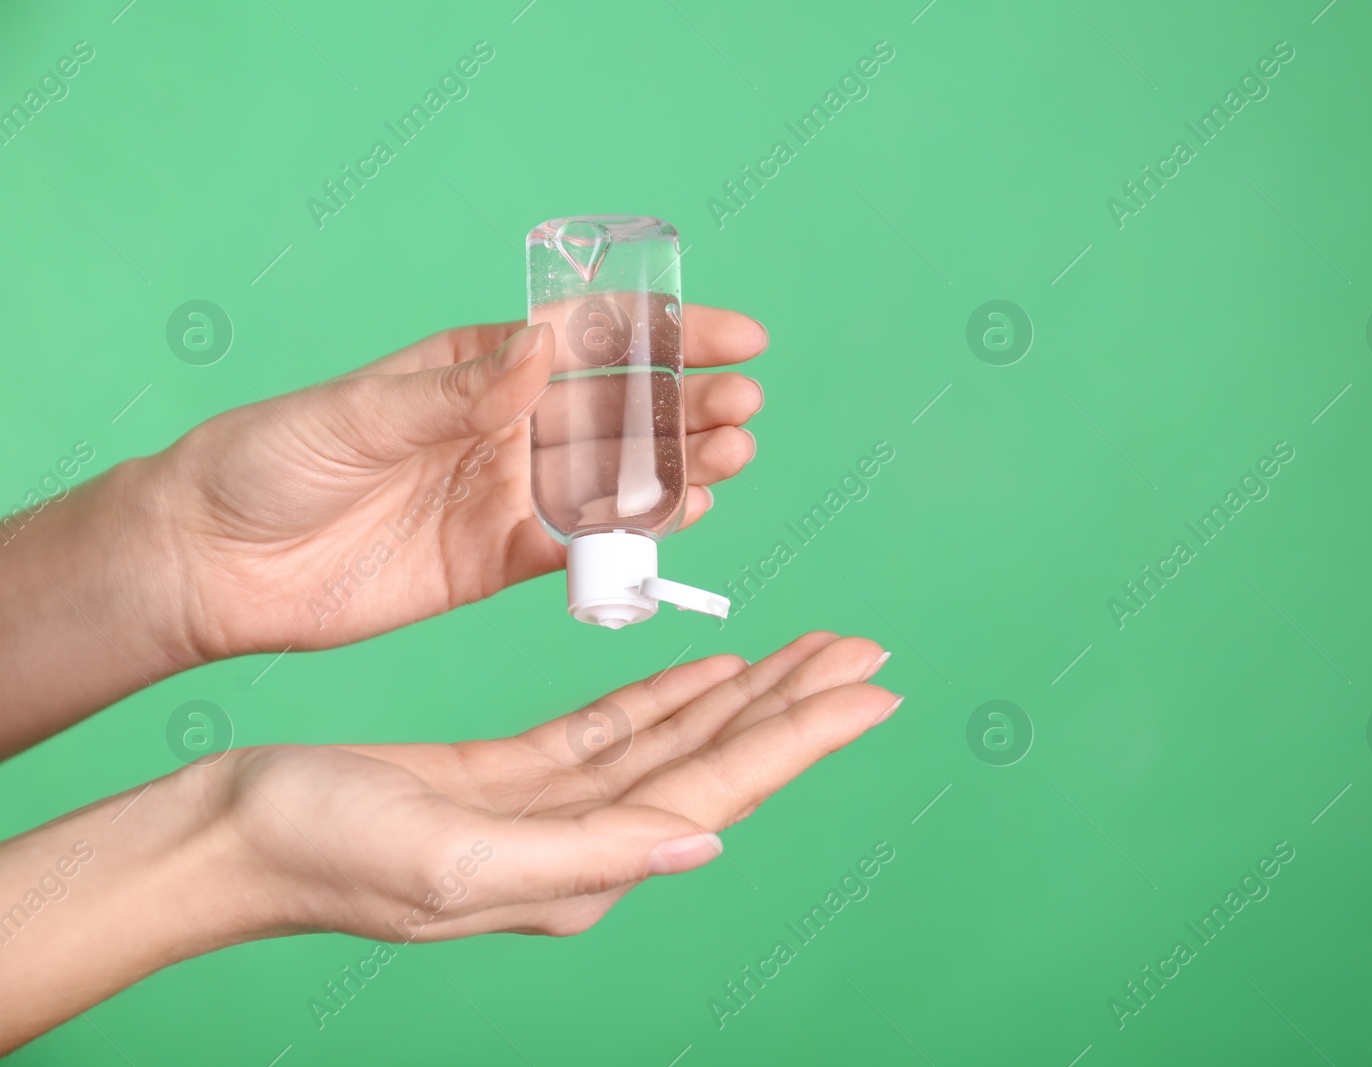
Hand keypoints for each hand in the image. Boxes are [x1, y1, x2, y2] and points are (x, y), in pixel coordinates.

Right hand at [0, 633, 898, 1051]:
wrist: (230, 835)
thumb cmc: (322, 848)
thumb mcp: (451, 859)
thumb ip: (584, 855)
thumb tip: (697, 843)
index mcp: (583, 868)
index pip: (721, 791)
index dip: (803, 738)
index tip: (875, 691)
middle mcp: (588, 845)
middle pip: (719, 762)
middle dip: (797, 705)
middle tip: (867, 651)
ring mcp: (557, 808)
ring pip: (678, 738)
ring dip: (748, 692)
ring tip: (814, 650)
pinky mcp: (519, 775)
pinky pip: (618, 726)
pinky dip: (671, 693)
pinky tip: (714, 668)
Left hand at [154, 306, 765, 659]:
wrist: (212, 564)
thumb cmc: (267, 461)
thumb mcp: (358, 412)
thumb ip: (457, 391)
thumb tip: (543, 350)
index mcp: (474, 367)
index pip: (589, 339)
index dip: (664, 335)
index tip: (730, 336)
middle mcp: (501, 427)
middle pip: (617, 411)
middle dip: (686, 404)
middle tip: (743, 406)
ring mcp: (503, 495)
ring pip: (612, 479)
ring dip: (677, 466)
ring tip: (734, 455)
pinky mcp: (495, 561)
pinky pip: (580, 547)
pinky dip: (633, 536)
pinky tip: (685, 516)